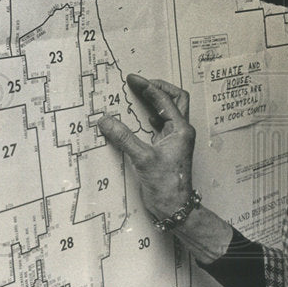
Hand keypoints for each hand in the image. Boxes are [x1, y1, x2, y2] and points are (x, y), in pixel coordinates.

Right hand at [98, 74, 195, 219]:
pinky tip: (142, 118)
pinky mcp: (169, 148)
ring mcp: (177, 139)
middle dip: (160, 88)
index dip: (147, 88)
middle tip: (141, 83)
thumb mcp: (142, 158)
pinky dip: (153, 115)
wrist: (175, 207)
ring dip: (157, 101)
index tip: (132, 79)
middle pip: (177, 99)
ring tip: (139, 95)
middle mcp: (182, 131)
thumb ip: (123, 137)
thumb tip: (105, 120)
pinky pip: (163, 124)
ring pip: (171, 111)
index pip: (164, 100)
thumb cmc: (166, 185)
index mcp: (181, 130)